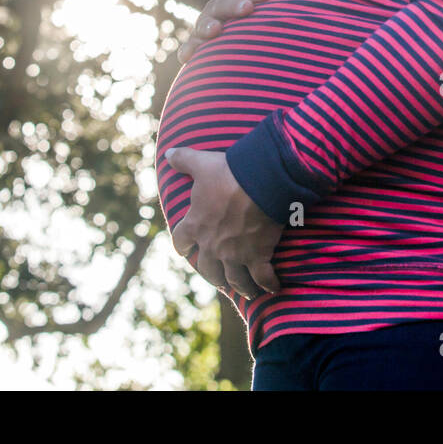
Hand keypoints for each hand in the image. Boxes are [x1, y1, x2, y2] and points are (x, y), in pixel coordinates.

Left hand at [165, 147, 283, 298]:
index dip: (183, 246)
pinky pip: (263, 278)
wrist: (260, 181)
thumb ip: (183, 160)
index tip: (185, 250)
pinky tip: (274, 289)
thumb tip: (168, 153)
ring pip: (234, 280)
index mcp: (195, 224)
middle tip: (219, 277)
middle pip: (208, 269)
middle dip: (213, 275)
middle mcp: (212, 245)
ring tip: (245, 290)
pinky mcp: (258, 256)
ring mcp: (235, 254)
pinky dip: (269, 285)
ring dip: (240, 286)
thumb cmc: (228, 173)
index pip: (181, 242)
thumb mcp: (201, 163)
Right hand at [177, 0, 295, 63]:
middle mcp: (216, 10)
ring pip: (203, 25)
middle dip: (235, 5)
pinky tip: (187, 57)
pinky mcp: (194, 47)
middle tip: (248, 8)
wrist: (223, 39)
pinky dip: (187, 51)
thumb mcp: (258, 3)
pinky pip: (188, 48)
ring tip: (216, 29)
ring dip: (208, 26)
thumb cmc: (245, 19)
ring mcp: (203, 28)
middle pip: (223, 4)